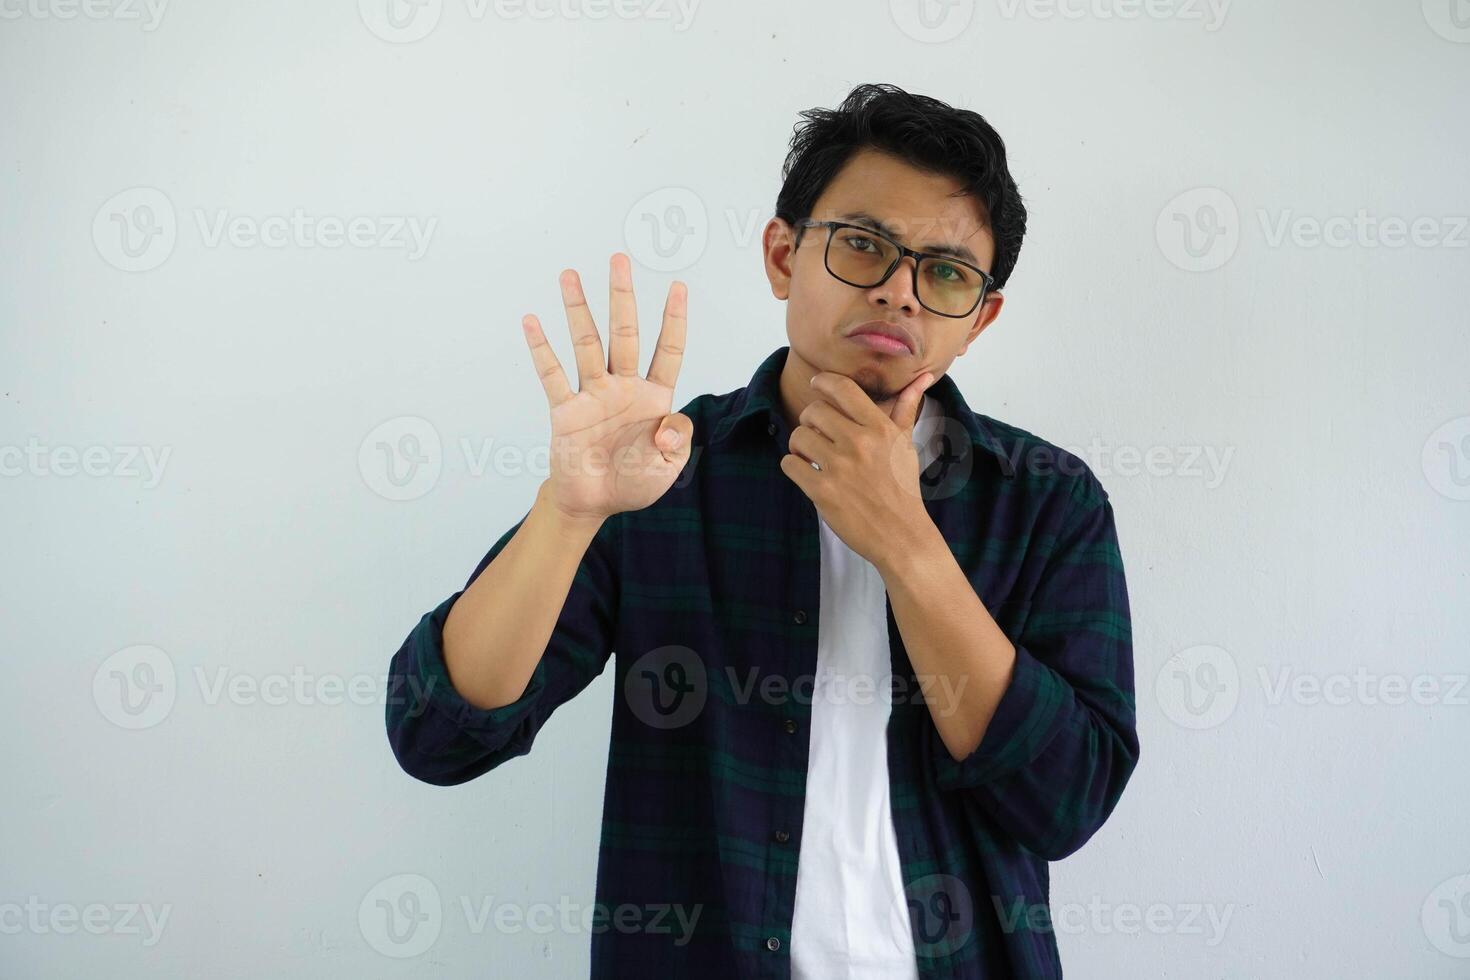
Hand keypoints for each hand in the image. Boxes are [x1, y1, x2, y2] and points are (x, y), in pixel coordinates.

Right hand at [522, 252, 691, 523]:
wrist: (594, 502)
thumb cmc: (633, 481)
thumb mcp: (668, 468)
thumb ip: (676, 442)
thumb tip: (668, 424)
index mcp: (654, 397)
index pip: (668, 349)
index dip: (674, 319)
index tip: (678, 285)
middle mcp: (624, 387)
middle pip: (625, 333)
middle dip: (622, 296)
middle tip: (618, 259)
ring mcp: (593, 395)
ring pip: (587, 344)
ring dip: (578, 310)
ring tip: (569, 275)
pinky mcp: (566, 411)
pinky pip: (553, 376)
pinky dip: (542, 350)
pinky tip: (532, 321)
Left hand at [778, 370, 937, 567]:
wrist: (901, 534)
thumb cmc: (902, 488)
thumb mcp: (905, 445)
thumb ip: (906, 408)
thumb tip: (920, 378)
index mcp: (879, 428)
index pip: (842, 388)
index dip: (822, 382)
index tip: (816, 385)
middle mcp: (859, 443)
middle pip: (813, 411)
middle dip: (810, 421)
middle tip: (817, 434)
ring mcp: (839, 468)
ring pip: (797, 436)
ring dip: (800, 446)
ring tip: (812, 456)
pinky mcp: (822, 491)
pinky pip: (789, 464)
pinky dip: (794, 467)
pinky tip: (808, 474)